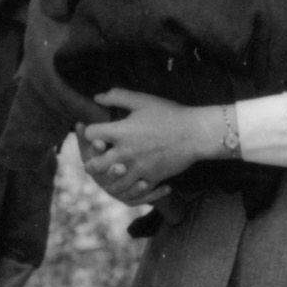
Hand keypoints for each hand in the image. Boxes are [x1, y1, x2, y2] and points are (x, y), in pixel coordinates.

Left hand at [76, 88, 218, 204]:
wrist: (196, 134)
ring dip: (108, 178)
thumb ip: (117, 96)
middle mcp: (126, 152)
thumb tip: (96, 97)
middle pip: (94, 165)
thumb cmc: (169, 114)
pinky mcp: (151, 178)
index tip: (96, 133)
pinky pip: (133, 190)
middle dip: (91, 162)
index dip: (90, 133)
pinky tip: (129, 180)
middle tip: (95, 159)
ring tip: (110, 172)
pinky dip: (129, 187)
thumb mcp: (143, 100)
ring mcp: (138, 168)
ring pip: (111, 182)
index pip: (90, 135)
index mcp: (121, 131)